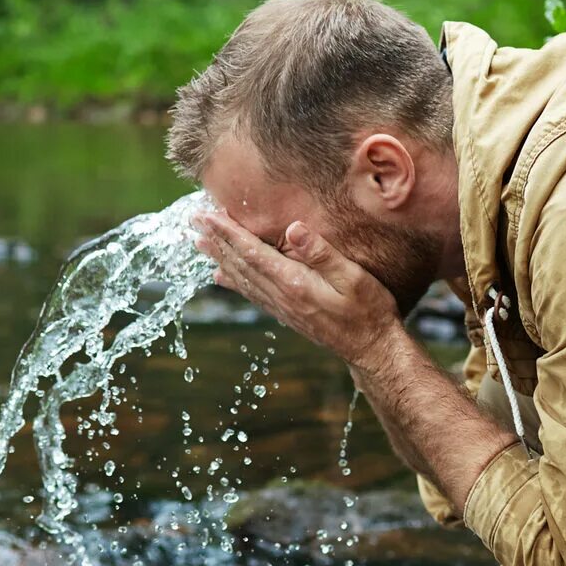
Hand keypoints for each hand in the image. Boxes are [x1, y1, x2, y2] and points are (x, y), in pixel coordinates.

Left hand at [193, 210, 404, 366]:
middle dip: (216, 241)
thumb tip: (293, 229)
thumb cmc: (369, 310)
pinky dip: (234, 281)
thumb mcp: (353, 277)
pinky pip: (252, 294)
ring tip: (199, 242)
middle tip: (193, 221)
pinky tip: (222, 275)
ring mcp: (282, 308)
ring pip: (242, 279)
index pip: (252, 253)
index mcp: (294, 283)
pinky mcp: (287, 314)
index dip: (228, 232)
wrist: (372, 349)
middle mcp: (281, 297)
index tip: (207, 215)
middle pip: (240, 264)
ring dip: (220, 258)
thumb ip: (322, 254)